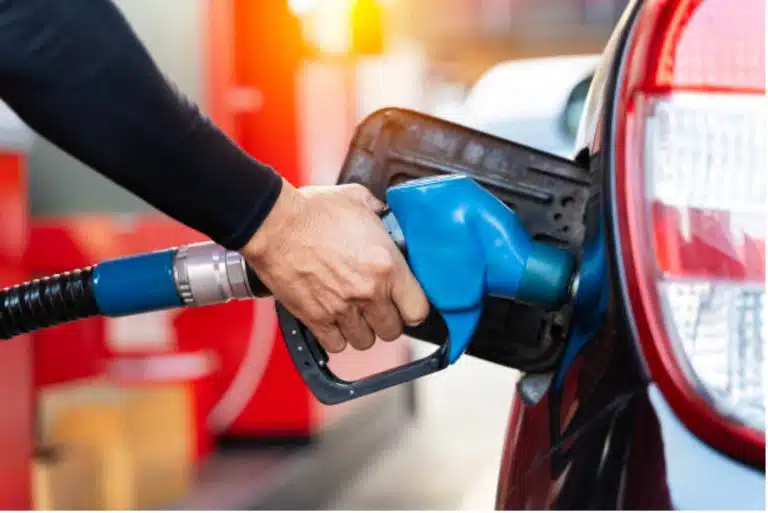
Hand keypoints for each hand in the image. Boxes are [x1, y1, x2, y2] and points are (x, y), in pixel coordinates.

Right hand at [241, 179, 429, 352]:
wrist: (274, 223)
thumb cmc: (313, 210)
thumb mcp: (359, 201)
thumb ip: (380, 214)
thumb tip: (387, 218)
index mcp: (388, 265)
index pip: (418, 310)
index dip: (413, 308)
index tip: (405, 303)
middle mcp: (369, 292)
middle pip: (393, 330)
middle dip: (386, 320)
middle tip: (376, 306)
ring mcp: (342, 308)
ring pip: (365, 341)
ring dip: (361, 330)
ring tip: (353, 314)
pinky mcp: (316, 318)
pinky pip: (336, 345)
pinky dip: (335, 336)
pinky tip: (332, 320)